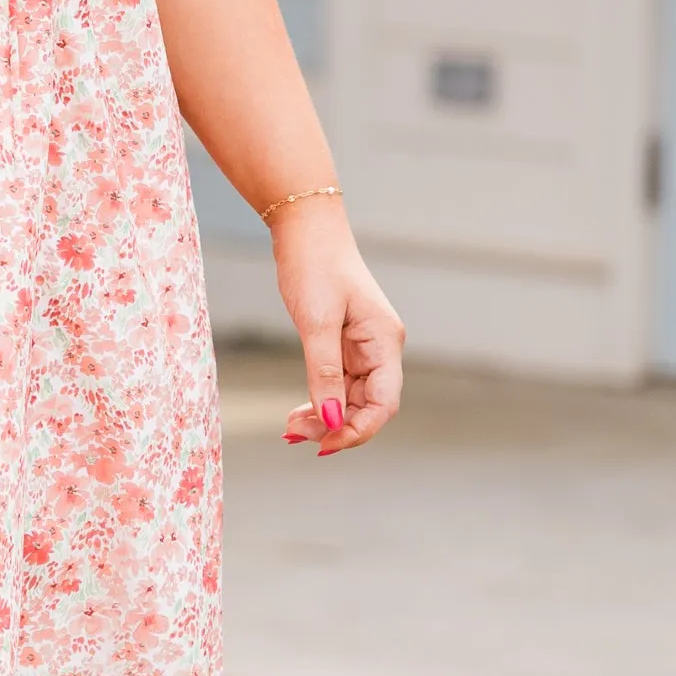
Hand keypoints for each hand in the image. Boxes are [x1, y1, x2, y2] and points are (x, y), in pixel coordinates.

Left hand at [270, 206, 404, 454]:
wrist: (306, 231)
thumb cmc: (315, 267)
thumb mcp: (317, 322)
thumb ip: (324, 372)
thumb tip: (330, 420)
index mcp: (385, 343)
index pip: (384, 403)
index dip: (358, 430)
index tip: (324, 444)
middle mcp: (380, 349)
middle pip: (367, 407)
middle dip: (335, 426)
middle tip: (293, 434)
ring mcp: (362, 349)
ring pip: (350, 400)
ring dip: (324, 418)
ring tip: (290, 427)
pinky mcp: (343, 346)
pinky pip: (337, 385)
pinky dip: (319, 401)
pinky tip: (298, 413)